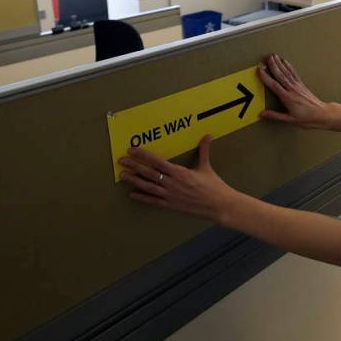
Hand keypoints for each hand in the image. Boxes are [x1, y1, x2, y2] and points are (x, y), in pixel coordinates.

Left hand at [118, 135, 241, 222]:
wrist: (219, 205)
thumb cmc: (213, 186)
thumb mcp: (206, 167)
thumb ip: (204, 150)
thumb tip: (208, 135)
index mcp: (180, 172)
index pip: (157, 162)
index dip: (144, 155)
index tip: (132, 150)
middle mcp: (172, 183)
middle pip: (149, 173)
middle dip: (134, 166)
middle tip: (121, 161)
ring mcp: (170, 195)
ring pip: (148, 187)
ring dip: (134, 181)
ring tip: (123, 176)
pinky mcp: (171, 206)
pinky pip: (153, 201)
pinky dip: (142, 198)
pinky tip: (132, 194)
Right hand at [258, 54, 334, 128]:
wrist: (322, 114)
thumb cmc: (307, 118)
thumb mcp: (289, 120)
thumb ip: (275, 116)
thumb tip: (263, 114)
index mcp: (287, 98)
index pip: (274, 85)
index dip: (266, 77)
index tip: (260, 70)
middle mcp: (292, 90)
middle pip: (280, 75)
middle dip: (273, 66)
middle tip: (267, 57)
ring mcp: (297, 86)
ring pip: (286, 72)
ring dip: (279, 63)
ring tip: (274, 56)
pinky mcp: (301, 85)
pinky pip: (293, 73)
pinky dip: (289, 66)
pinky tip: (285, 62)